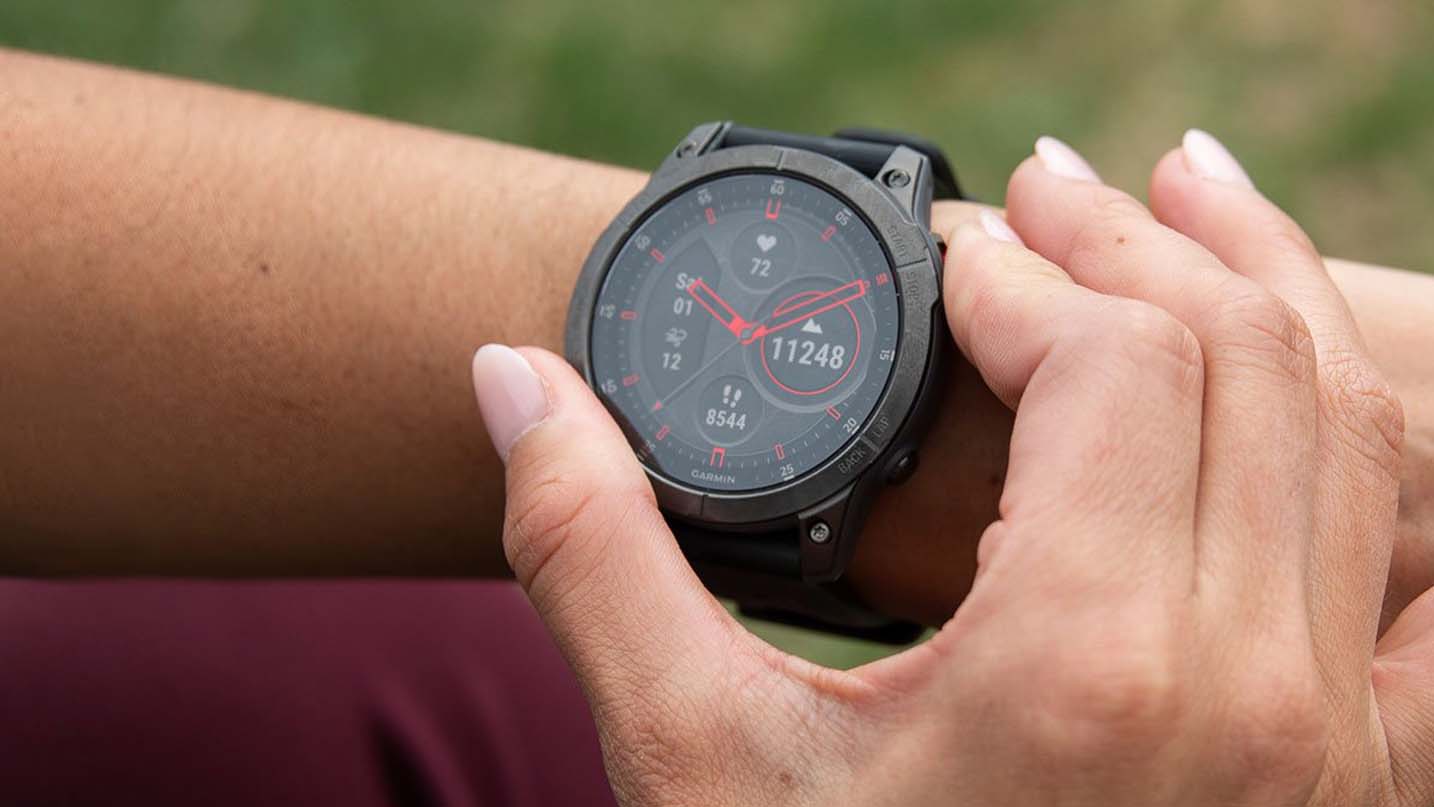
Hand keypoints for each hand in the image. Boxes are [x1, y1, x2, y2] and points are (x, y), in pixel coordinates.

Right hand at [472, 131, 1433, 805]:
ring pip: (1363, 433)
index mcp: (1088, 669)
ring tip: (1191, 207)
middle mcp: (1252, 695)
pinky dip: (1385, 452)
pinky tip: (1322, 400)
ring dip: (1274, 294)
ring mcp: (1337, 746)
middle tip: (1050, 192)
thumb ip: (598, 554)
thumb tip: (510, 382)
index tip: (944, 258)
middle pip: (1250, 357)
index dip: (1019, 272)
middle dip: (1142, 243)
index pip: (1112, 359)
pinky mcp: (1358, 785)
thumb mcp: (697, 766)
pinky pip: (1432, 573)